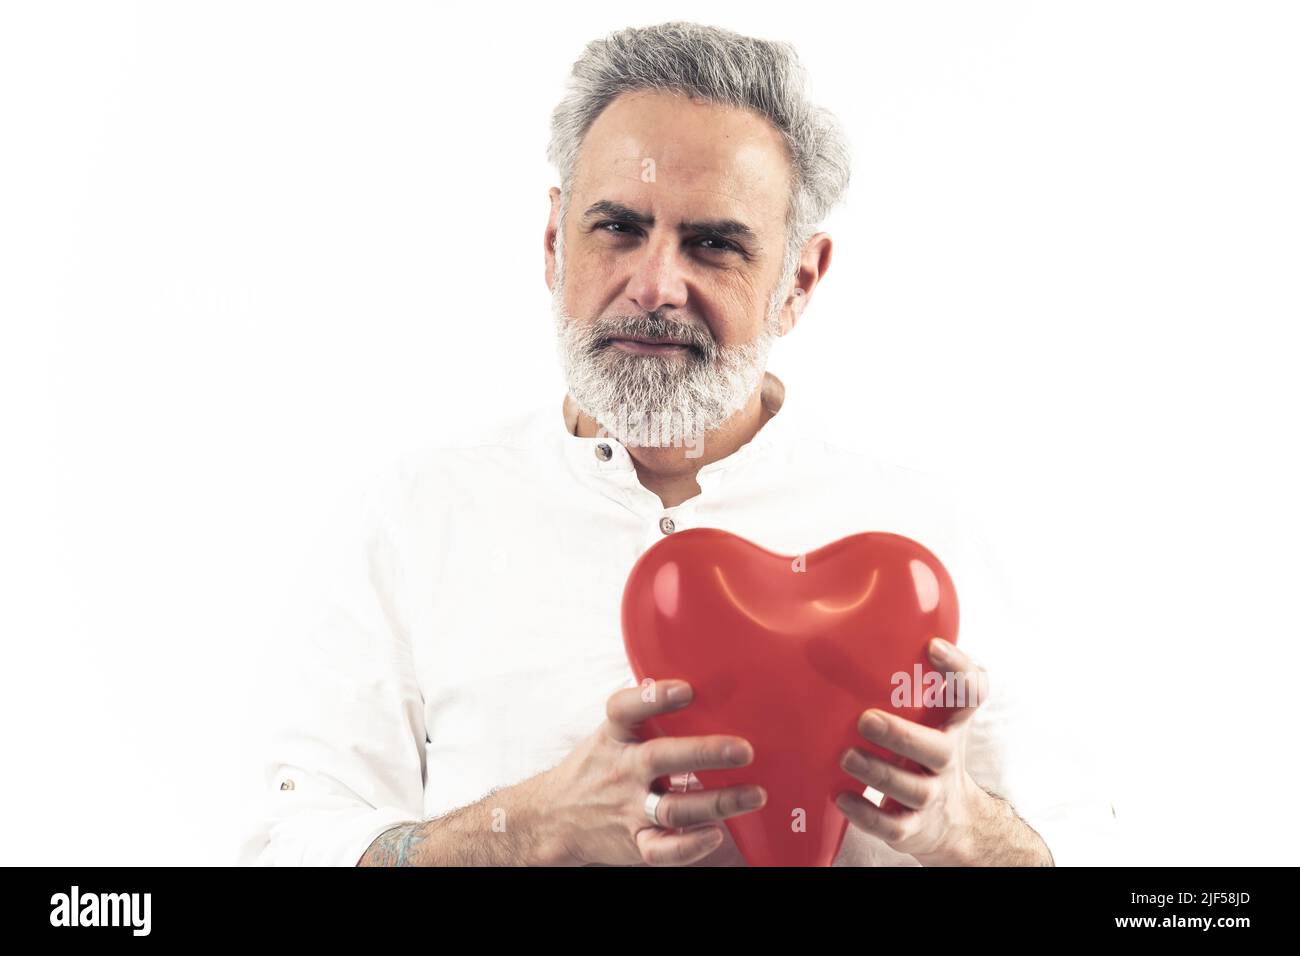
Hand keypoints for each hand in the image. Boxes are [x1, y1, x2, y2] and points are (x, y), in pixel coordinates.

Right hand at [535, 679, 767, 865]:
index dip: (654, 698)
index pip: (626, 710)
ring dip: (717, 802)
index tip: (687, 690)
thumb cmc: (596, 767)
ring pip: (673, 808)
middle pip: (661, 758)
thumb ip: (647, 715)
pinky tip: (715, 835)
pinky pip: (661, 850)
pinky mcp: (633, 843)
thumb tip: (705, 682)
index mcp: (614, 736)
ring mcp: (627, 809)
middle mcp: (622, 770)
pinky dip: (688, 846)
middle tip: (744, 749)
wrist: (552, 817)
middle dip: (704, 753)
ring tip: (754, 794)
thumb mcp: (610, 734)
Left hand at [834, 637, 995, 864]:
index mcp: (952, 722)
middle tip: (866, 719)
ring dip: (878, 772)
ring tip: (847, 756)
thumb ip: (903, 680)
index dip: (958, 669)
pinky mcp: (913, 828)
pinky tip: (841, 796)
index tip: (932, 647)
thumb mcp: (928, 714)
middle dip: (902, 735)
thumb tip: (842, 630)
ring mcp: (932, 796)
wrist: (951, 819)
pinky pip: (893, 825)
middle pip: (938, 749)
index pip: (971, 691)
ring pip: (912, 788)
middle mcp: (947, 758)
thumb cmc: (925, 748)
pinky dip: (866, 814)